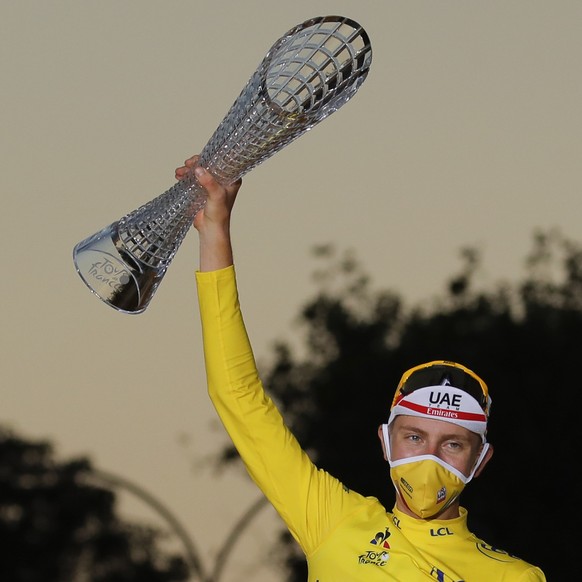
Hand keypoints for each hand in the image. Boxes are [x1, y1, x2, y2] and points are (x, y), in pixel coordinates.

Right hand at [175, 155, 241, 270]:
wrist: (210, 229)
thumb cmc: (219, 214)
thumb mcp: (216, 195)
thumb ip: (208, 182)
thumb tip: (198, 169)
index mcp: (232, 180)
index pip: (221, 162)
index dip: (209, 158)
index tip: (198, 158)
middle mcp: (223, 181)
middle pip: (208, 165)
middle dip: (196, 163)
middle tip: (187, 164)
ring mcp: (212, 186)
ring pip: (200, 171)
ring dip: (189, 170)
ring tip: (180, 172)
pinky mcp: (203, 191)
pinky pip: (194, 179)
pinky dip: (187, 176)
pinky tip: (179, 176)